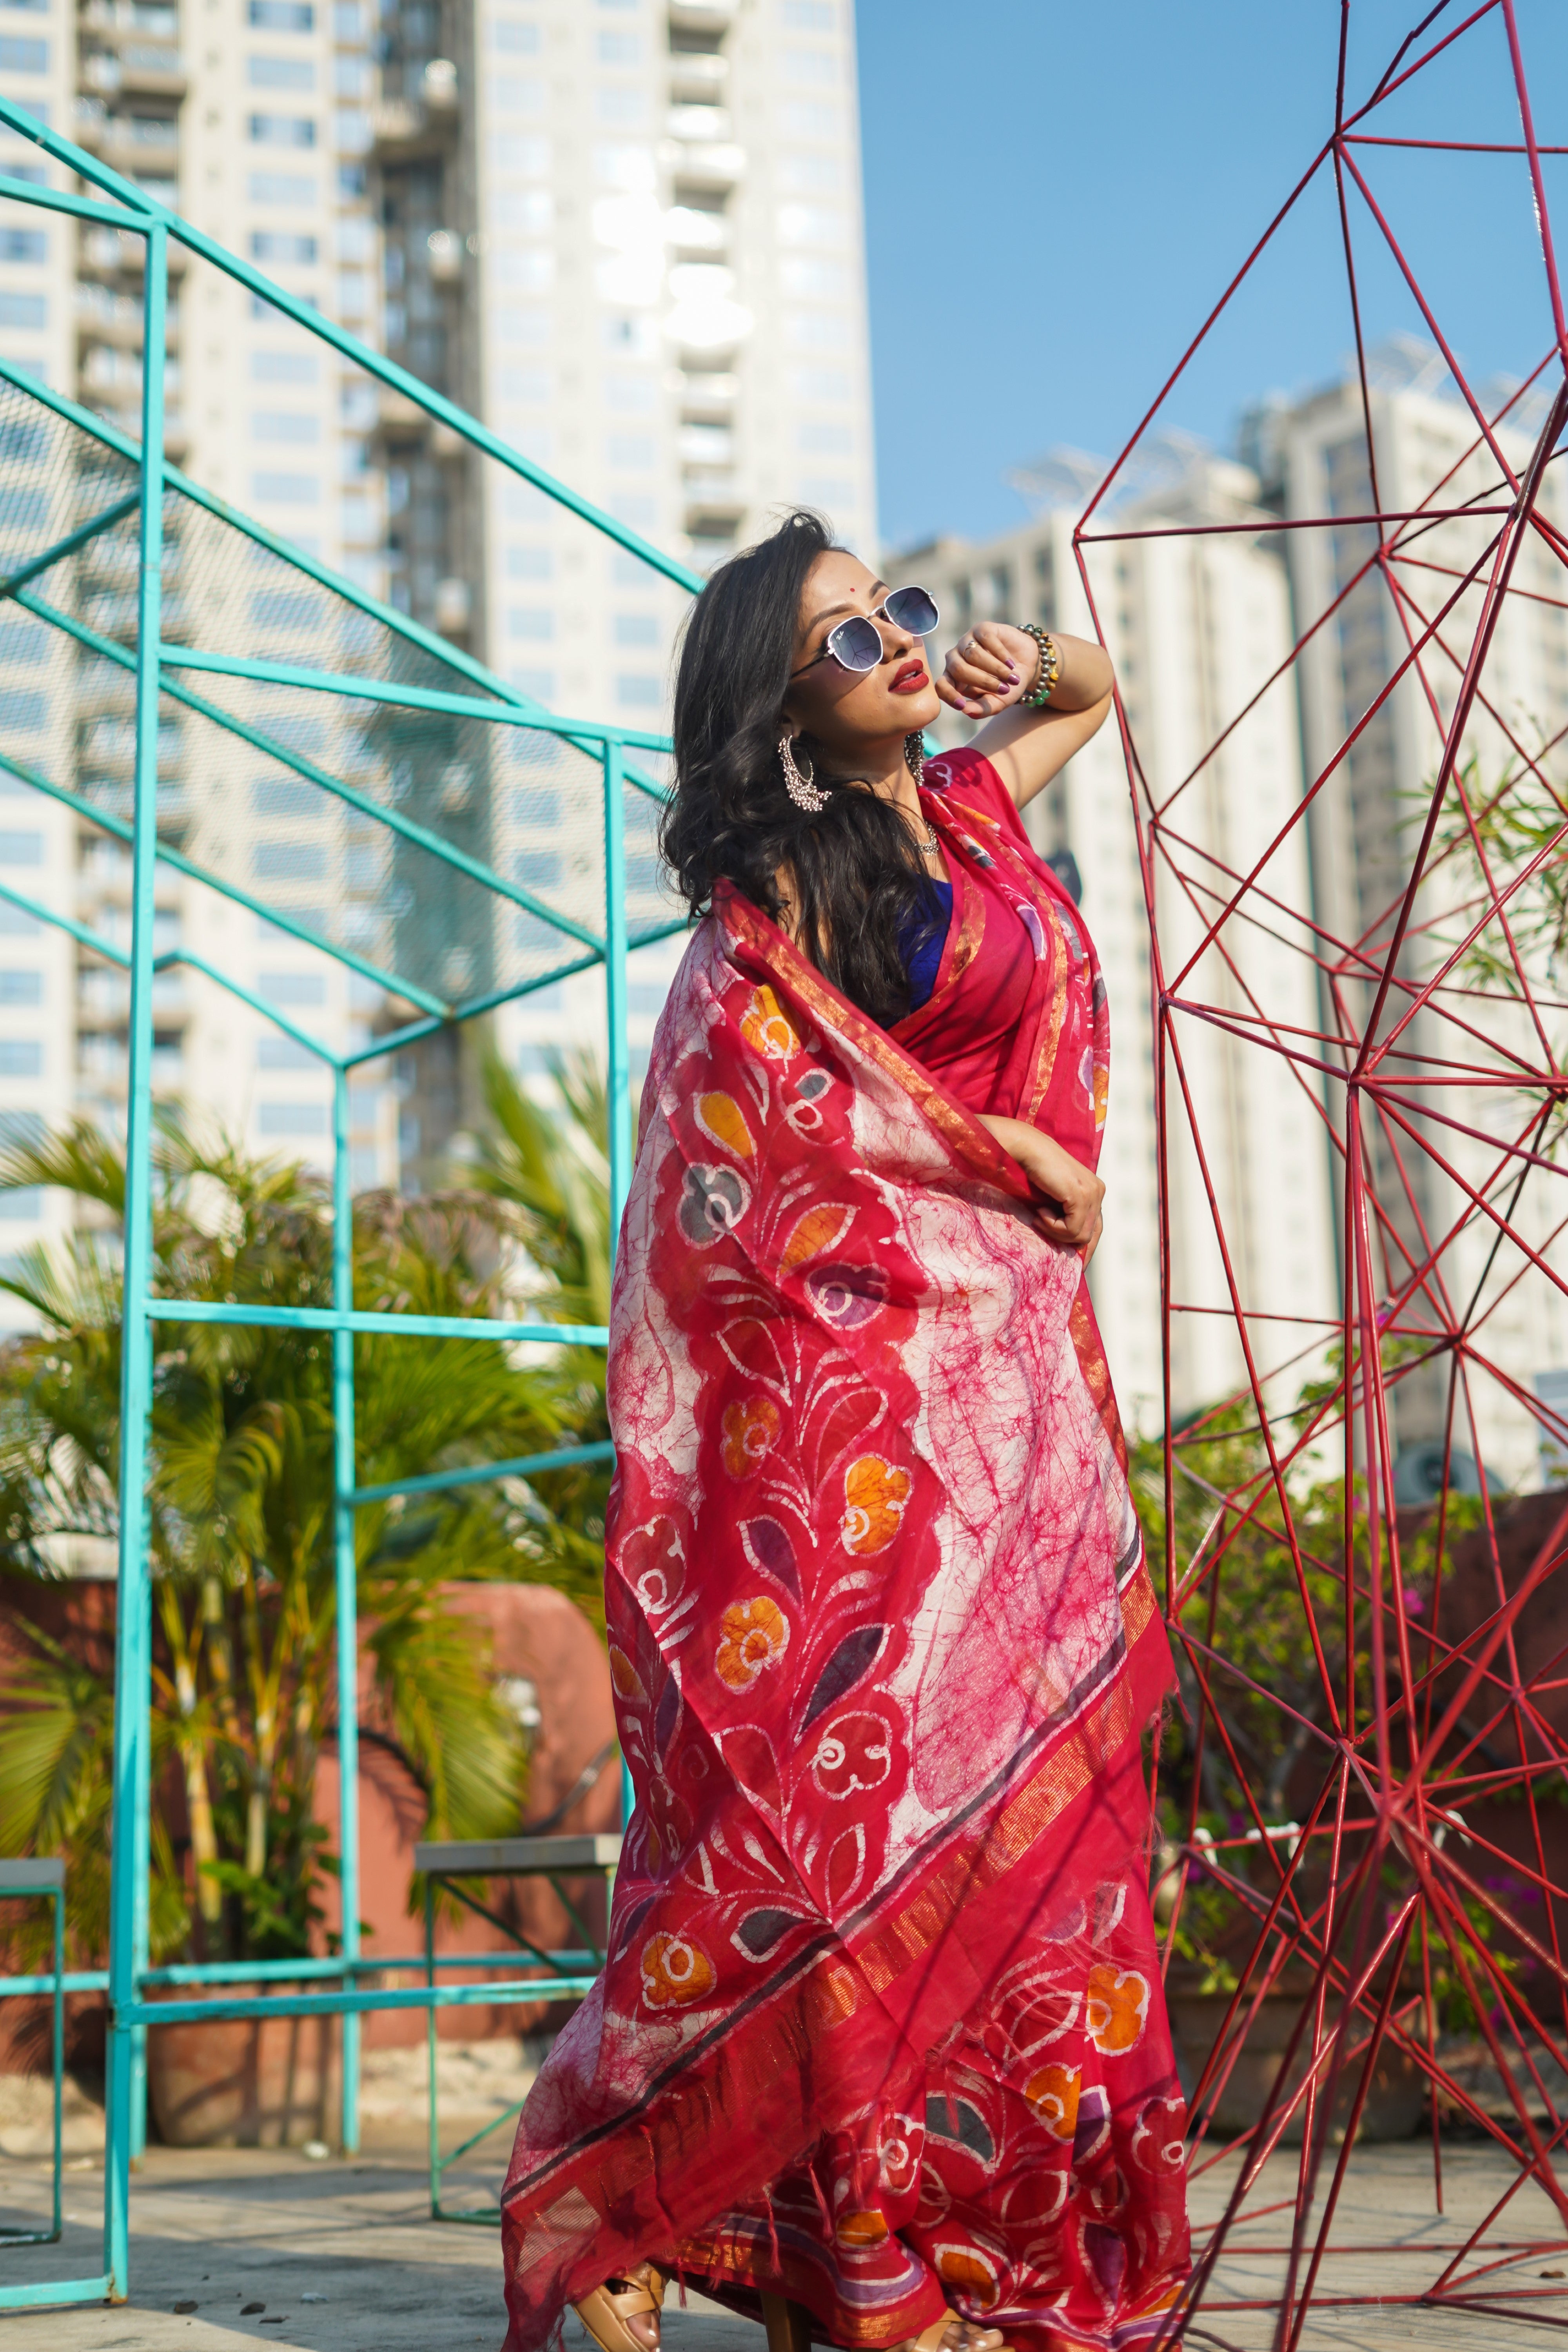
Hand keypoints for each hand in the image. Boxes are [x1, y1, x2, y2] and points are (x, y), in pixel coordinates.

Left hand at [935, 621, 1040, 719]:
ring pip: (974, 655)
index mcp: (953, 679)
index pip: (941, 685)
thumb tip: (965, 711)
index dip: (948, 695)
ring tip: (1012, 678)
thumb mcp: (996, 702)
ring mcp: (967, 642)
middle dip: (984, 682)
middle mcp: (956, 658)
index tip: (961, 705)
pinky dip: (1001, 655)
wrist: (1026, 666)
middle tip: (1004, 689)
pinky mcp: (981, 629)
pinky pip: (987, 640)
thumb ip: (981, 709)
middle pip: (959, 669)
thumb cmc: (1007, 686)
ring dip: (996, 669)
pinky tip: (1011, 664)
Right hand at [975, 1113, 1104, 1261]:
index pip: (1096, 1227)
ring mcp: (1092, 1193)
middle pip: (1091, 1234)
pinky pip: (1071, 1229)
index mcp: (1094, 1191)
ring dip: (1055, 1231)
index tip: (1076, 1265)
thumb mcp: (1052, 1200)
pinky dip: (1052, 1226)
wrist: (1024, 1149)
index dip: (1086, 1248)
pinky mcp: (1081, 1195)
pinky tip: (1039, 1211)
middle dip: (1073, 1246)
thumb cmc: (1031, 1173)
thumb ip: (1063, 1215)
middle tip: (1054, 1252)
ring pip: (1080, 1235)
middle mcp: (1098, 1191)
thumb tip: (1067, 1248)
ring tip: (1038, 1216)